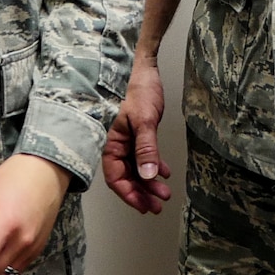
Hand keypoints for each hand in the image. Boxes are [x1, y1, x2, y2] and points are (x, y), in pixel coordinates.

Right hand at [101, 57, 172, 214]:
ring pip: (136, 168)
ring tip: (164, 193)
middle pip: (126, 176)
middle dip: (142, 192)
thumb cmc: (138, 90)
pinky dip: (153, 166)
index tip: (143, 205)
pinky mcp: (137, 134)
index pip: (115, 177)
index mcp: (110, 142)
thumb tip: (147, 176)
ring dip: (149, 181)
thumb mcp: (143, 120)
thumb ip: (146, 149)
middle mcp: (116, 144)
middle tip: (158, 204)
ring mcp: (127, 140)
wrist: (144, 68)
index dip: (129, 194)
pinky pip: (143, 156)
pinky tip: (164, 172)